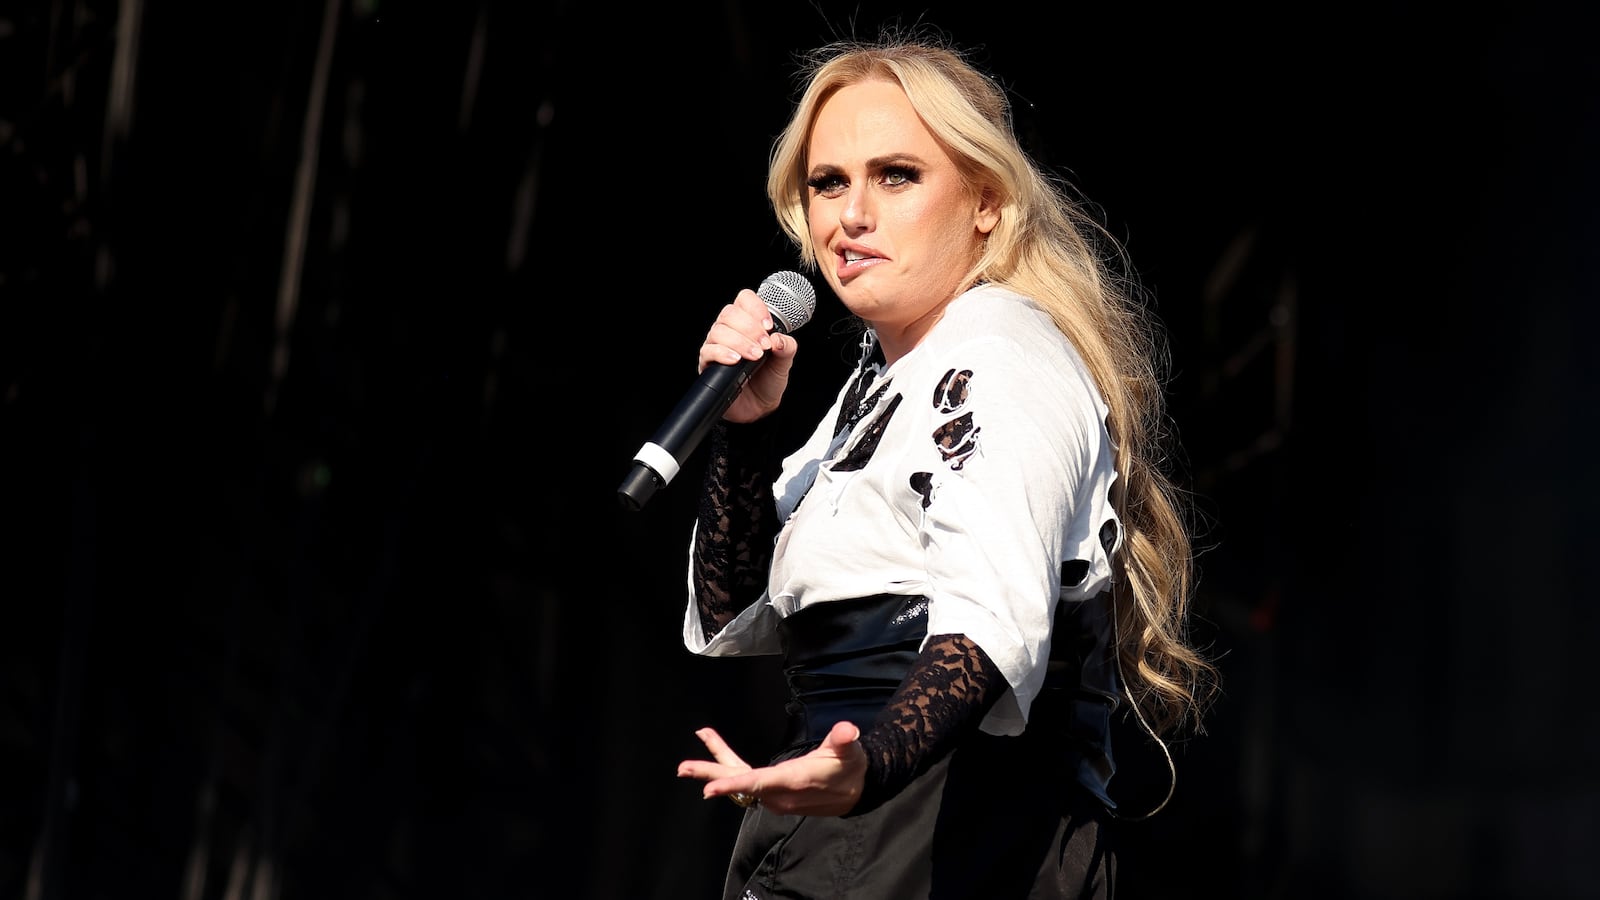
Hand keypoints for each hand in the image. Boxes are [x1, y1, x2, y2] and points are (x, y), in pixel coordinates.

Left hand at [677, 721, 866, 816]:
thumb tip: (847, 730)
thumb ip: (844, 740)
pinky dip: (730, 769)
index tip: (708, 789)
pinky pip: (747, 780)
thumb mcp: (849, 752)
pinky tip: (718, 754)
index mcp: (793, 781)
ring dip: (717, 765)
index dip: (733, 785)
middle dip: (711, 775)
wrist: (856, 791)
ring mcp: (775, 795)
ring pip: (741, 780)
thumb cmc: (850, 768)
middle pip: (740, 783)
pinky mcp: (775, 792)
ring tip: (697, 746)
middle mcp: (779, 793)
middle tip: (683, 768)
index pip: (759, 783)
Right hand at [698, 288, 798, 423]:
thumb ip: (786, 347)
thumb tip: (778, 338)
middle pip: (729, 313)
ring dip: (740, 342)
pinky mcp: (708, 364)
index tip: (768, 326)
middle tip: (764, 346)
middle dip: (750, 328)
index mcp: (747, 323)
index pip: (744, 299)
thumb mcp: (784, 362)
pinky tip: (736, 360)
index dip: (756, 308)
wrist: (759, 407)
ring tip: (755, 356)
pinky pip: (708, 352)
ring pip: (718, 331)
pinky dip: (723, 353)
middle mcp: (729, 331)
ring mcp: (716, 346)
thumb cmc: (768, 380)